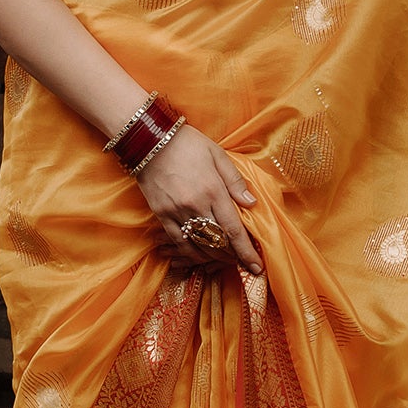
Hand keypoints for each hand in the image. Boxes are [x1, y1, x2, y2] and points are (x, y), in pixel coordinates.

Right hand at [134, 124, 262, 273]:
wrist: (150, 140)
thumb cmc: (188, 144)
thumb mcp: (217, 155)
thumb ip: (235, 181)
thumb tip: (252, 203)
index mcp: (213, 190)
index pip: (233, 229)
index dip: (246, 251)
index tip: (256, 267)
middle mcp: (196, 205)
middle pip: (218, 242)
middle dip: (234, 257)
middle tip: (244, 263)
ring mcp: (176, 212)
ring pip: (199, 246)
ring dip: (215, 258)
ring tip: (226, 261)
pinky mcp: (161, 214)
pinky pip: (179, 242)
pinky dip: (192, 253)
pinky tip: (202, 257)